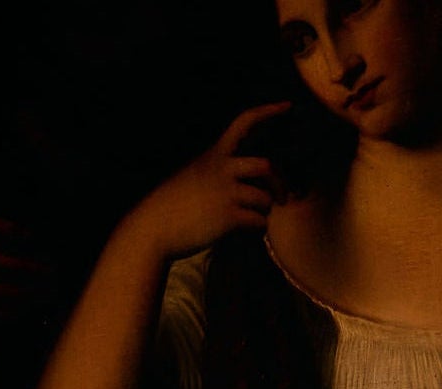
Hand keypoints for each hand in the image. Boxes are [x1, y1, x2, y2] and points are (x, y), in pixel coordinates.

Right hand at [129, 104, 289, 260]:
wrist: (154, 227)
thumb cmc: (173, 204)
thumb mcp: (193, 174)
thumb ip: (217, 171)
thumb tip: (239, 178)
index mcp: (215, 154)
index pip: (244, 122)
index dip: (267, 111)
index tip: (287, 105)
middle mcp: (222, 169)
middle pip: (266, 166)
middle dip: (279, 183)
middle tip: (282, 197)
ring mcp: (226, 193)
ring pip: (265, 198)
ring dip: (266, 210)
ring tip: (256, 217)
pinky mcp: (227, 217)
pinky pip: (258, 221)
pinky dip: (259, 228)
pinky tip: (250, 231)